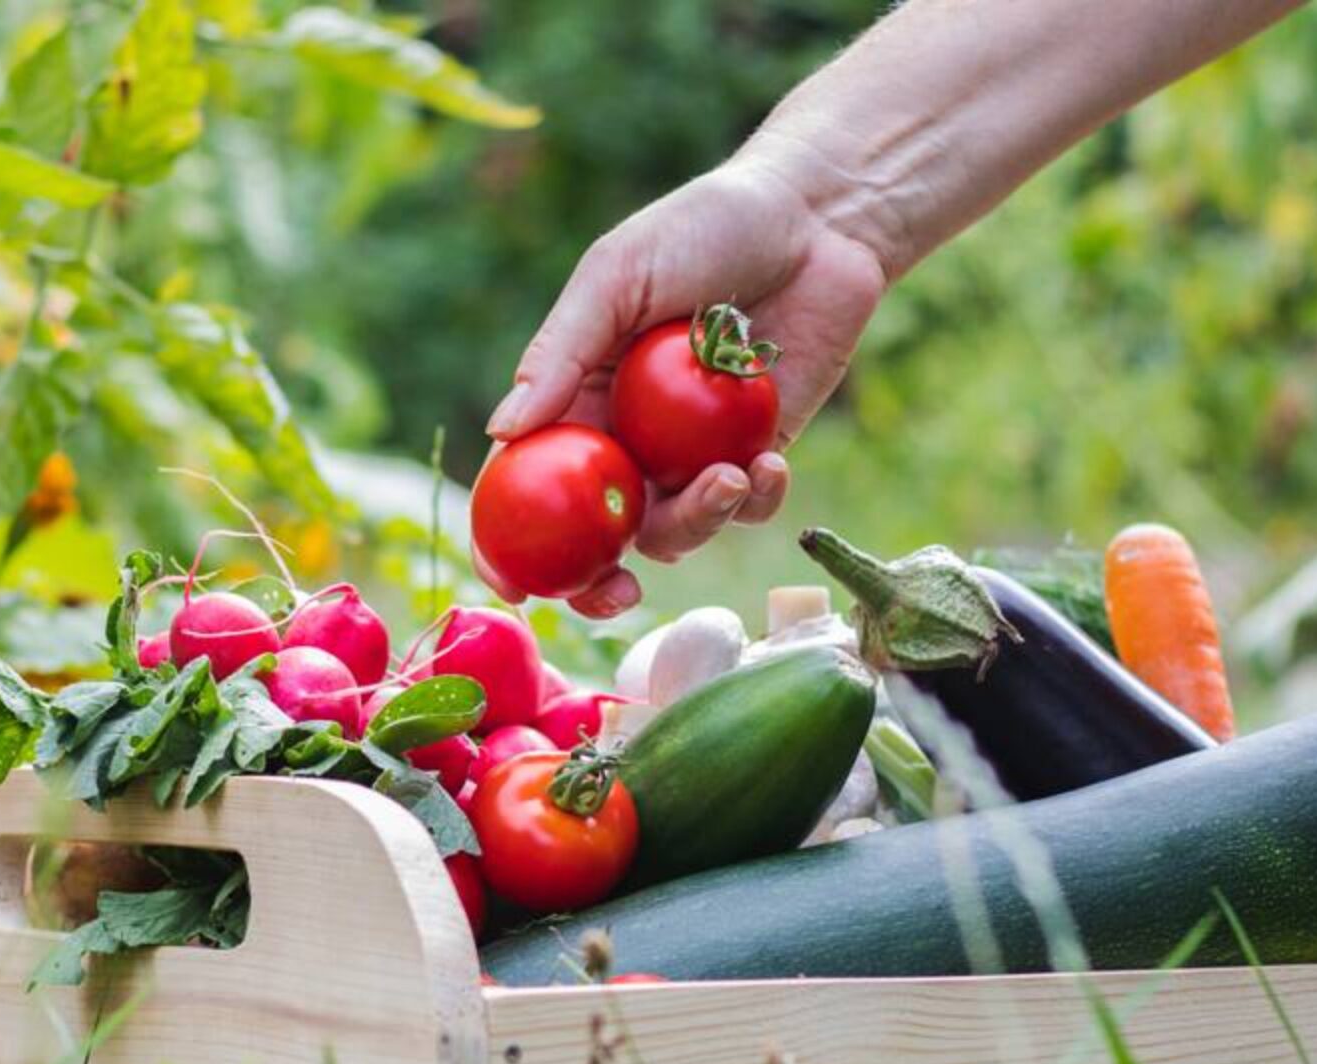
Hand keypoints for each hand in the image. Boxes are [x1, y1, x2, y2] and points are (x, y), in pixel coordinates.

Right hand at [475, 157, 891, 617]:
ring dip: (698, 522)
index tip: (513, 585)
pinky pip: (747, 507)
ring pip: (675, 530)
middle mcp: (626, 438)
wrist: (814, 219)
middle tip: (619, 592)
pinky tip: (771, 460)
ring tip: (731, 477)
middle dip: (600, 581)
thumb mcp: (616, 277)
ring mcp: (691, 454)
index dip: (507, 543)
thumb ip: (561, 352)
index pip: (524, 484)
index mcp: (576, 398)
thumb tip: (501, 430)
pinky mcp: (757, 454)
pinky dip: (757, 498)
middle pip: (594, 535)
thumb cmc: (701, 228)